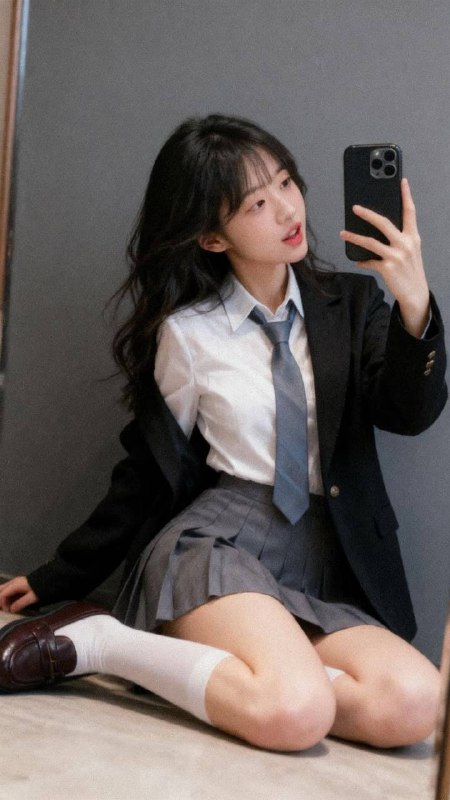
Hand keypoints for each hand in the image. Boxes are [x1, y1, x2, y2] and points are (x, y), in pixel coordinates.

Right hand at [0, 576, 38, 613]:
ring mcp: (16, 583)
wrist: (50, 580)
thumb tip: (11, 610)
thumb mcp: (32, 597)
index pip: (3, 595)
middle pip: (1, 590)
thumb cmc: (41, 587)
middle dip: (0, 600)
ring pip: (4, 589)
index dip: (3, 604)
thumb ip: (20, 603)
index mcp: (15, 584)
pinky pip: (9, 590)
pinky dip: (6, 596)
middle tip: (2, 609)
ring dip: (2, 598)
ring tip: (4, 607)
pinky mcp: (19, 585)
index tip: (8, 611)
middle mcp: (14, 582)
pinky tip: (9, 603)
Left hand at [340, 178, 429, 336]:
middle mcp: (405, 244)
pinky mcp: (387, 267)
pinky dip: (362, 260)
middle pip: (384, 223)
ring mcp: (396, 255)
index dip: (406, 195)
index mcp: (413, 237)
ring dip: (354, 237)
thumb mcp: (410, 252)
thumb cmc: (411, 271)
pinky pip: (369, 261)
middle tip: (355, 207)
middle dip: (368, 213)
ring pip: (371, 241)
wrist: (415, 293)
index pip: (410, 212)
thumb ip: (398, 239)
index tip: (402, 181)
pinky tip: (358, 260)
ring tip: (343, 233)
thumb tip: (379, 232)